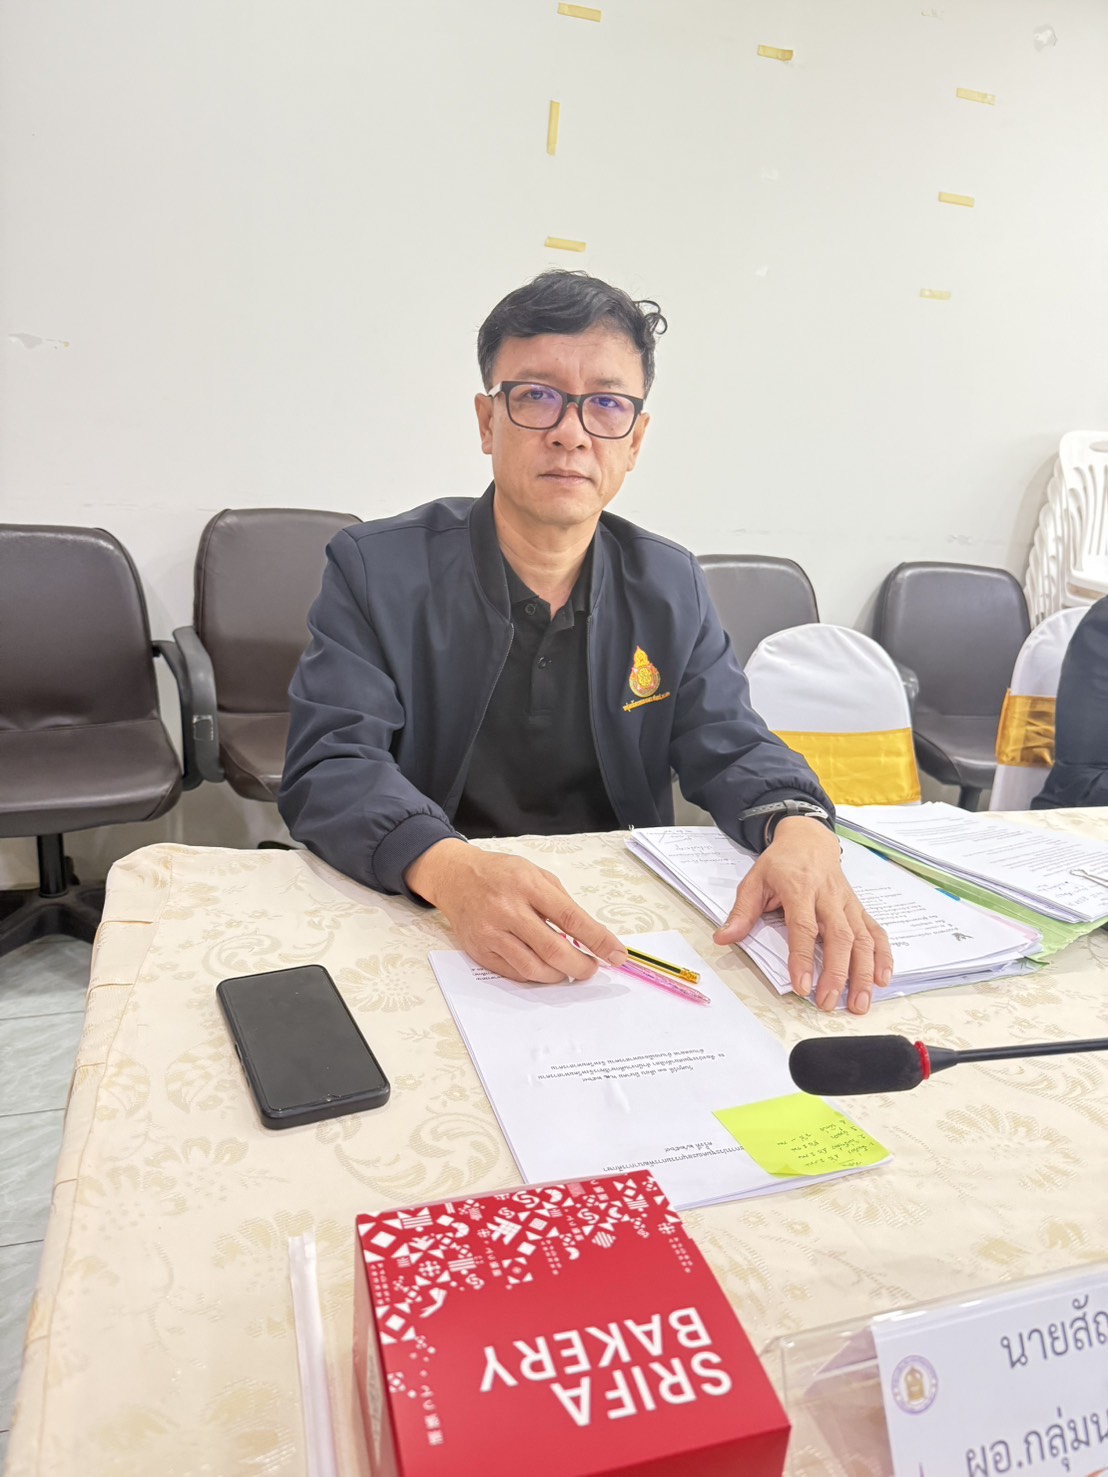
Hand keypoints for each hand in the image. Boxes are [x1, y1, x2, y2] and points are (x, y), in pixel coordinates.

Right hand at [405, 839, 627, 983]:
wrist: (455, 878)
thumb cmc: (501, 874)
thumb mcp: (535, 873)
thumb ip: (561, 902)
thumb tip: (588, 936)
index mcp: (528, 885)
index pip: (571, 918)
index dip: (598, 939)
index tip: (617, 954)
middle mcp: (508, 910)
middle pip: (553, 949)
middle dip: (580, 965)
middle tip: (592, 969)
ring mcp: (491, 933)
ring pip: (534, 968)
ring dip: (559, 975)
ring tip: (569, 970)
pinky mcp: (480, 951)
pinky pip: (515, 973)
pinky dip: (536, 976)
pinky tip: (545, 969)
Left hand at [712, 818, 892, 1013]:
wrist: (809, 839)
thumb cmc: (781, 863)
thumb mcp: (755, 881)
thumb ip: (742, 912)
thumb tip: (724, 938)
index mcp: (799, 889)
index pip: (804, 927)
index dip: (803, 957)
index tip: (802, 986)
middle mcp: (828, 896)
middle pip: (838, 936)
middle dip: (836, 973)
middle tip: (828, 1002)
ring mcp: (847, 903)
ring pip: (862, 938)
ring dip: (863, 972)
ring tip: (859, 1002)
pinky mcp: (858, 908)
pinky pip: (876, 932)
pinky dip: (883, 956)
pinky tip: (882, 979)